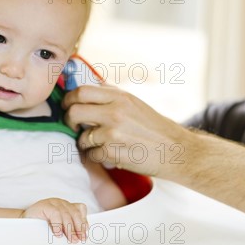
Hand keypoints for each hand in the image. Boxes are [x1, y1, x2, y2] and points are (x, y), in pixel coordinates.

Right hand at [21, 198, 87, 242]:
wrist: (23, 221)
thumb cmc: (41, 226)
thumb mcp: (57, 226)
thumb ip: (67, 227)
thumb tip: (79, 237)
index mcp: (66, 206)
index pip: (79, 210)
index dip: (84, 221)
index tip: (85, 233)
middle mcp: (61, 202)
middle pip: (75, 213)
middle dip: (79, 227)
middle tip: (80, 239)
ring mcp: (53, 202)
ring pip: (66, 214)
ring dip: (70, 229)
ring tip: (71, 240)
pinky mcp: (45, 205)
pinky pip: (55, 214)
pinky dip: (58, 225)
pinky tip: (58, 234)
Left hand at [63, 85, 194, 176]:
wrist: (176, 150)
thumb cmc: (155, 127)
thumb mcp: (134, 103)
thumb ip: (111, 96)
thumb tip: (86, 87)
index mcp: (120, 97)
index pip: (81, 91)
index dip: (68, 100)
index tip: (68, 106)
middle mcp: (115, 112)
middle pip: (74, 112)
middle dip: (69, 121)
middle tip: (75, 127)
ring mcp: (114, 133)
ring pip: (81, 138)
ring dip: (87, 143)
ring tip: (100, 144)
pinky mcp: (114, 153)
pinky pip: (92, 155)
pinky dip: (97, 157)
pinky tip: (109, 155)